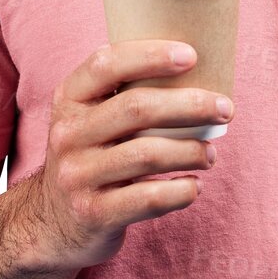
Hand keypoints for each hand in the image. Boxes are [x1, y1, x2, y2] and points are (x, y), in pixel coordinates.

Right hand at [24, 40, 233, 270]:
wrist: (51, 223)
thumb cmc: (92, 156)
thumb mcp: (90, 119)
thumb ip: (126, 93)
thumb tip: (199, 70)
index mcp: (68, 99)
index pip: (106, 64)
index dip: (150, 55)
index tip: (192, 55)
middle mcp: (68, 134)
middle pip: (136, 108)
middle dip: (190, 105)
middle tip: (226, 109)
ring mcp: (77, 175)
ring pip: (148, 154)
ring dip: (192, 151)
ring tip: (211, 154)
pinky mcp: (93, 213)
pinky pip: (149, 198)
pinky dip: (181, 191)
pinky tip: (194, 186)